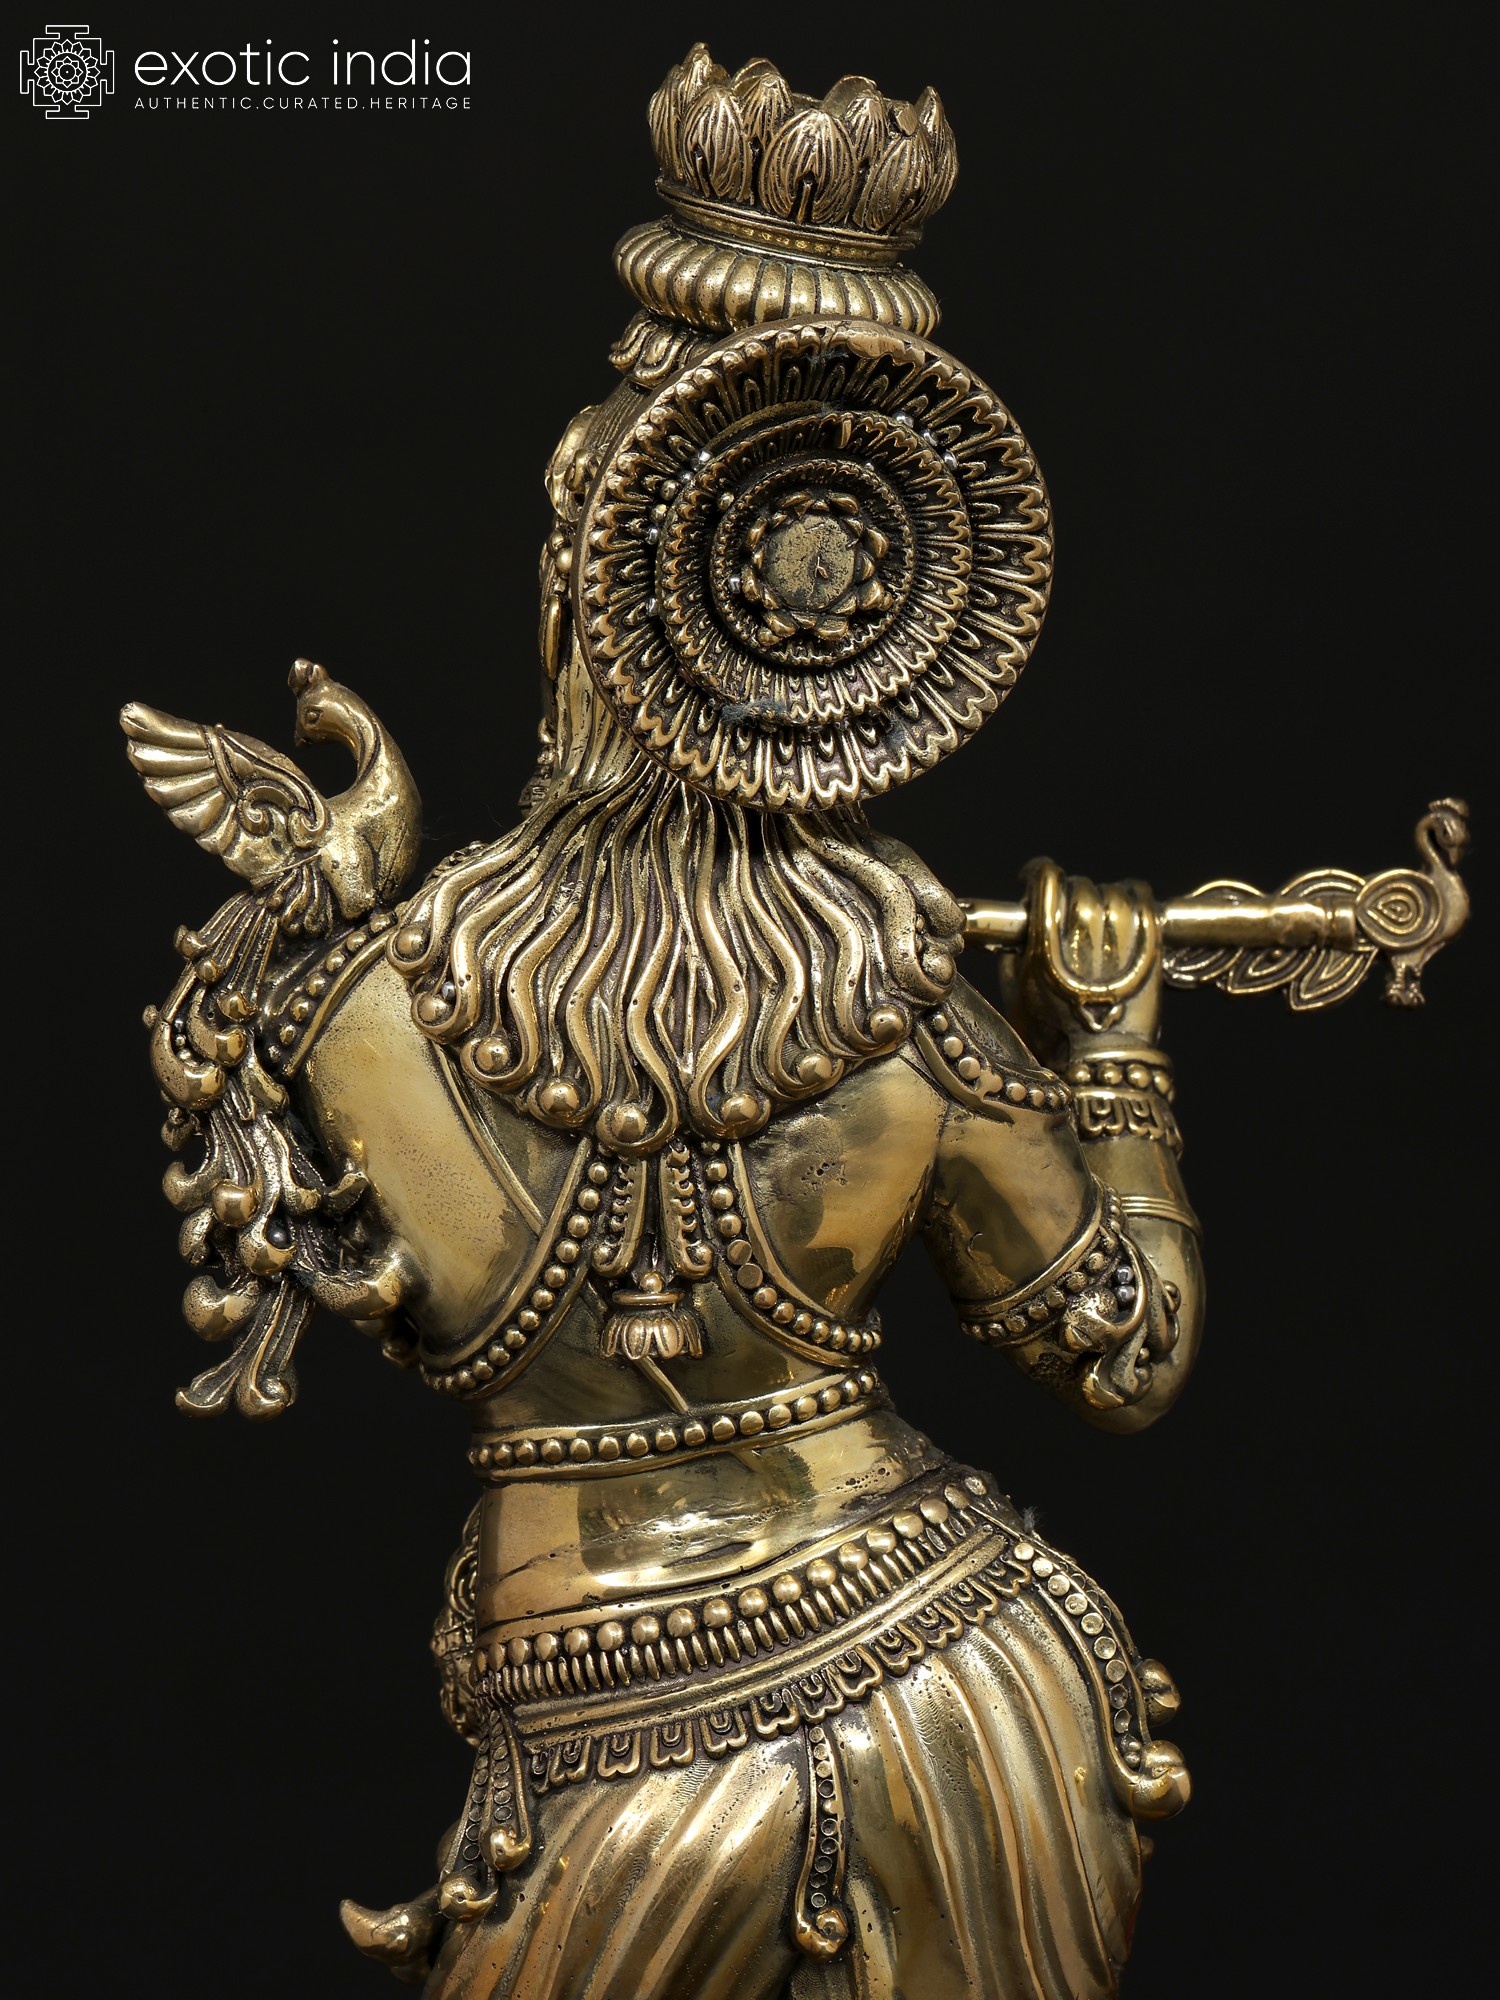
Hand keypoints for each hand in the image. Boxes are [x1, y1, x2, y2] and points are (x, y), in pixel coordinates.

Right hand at [998, 859, 1162, 1064]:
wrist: (1103, 1058)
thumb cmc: (1056, 1034)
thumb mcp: (1018, 994)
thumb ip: (1014, 954)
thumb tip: (1023, 923)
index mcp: (1046, 943)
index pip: (1045, 882)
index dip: (1037, 873)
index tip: (1033, 877)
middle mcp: (1085, 936)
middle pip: (1078, 888)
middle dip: (1070, 892)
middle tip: (1067, 907)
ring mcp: (1122, 940)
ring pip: (1112, 893)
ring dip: (1103, 896)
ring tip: (1099, 911)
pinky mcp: (1151, 947)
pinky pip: (1144, 902)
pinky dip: (1136, 896)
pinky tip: (1130, 902)